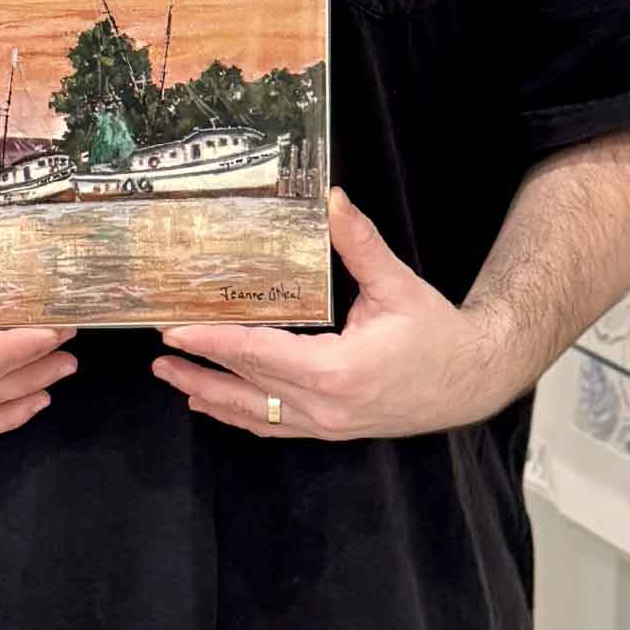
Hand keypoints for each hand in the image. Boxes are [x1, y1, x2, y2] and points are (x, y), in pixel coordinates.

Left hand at [152, 187, 517, 439]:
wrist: (470, 380)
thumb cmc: (435, 333)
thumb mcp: (398, 285)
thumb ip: (360, 244)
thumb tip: (333, 199)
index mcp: (337, 371)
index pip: (261, 355)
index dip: (215, 342)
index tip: (176, 331)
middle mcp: (325, 407)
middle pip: (248, 388)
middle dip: (199, 369)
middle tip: (159, 354)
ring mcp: (326, 426)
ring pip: (255, 416)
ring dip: (211, 397)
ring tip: (172, 381)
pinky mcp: (330, 430)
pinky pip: (274, 428)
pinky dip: (240, 417)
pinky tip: (215, 406)